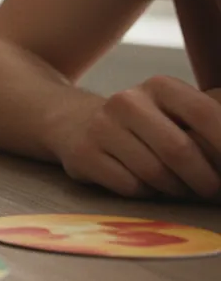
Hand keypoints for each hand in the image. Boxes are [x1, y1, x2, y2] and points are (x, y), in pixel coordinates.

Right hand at [52, 76, 220, 198]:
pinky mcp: (83, 154)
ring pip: (154, 173)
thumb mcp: (173, 113)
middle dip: (205, 180)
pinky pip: (129, 186)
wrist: (73, 122)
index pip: (203, 112)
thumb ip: (207, 128)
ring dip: (176, 190)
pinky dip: (147, 193)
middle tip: (214, 192)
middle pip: (178, 150)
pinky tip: (148, 186)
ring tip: (181, 189)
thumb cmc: (142, 125)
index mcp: (159, 87)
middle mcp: (127, 102)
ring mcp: (101, 127)